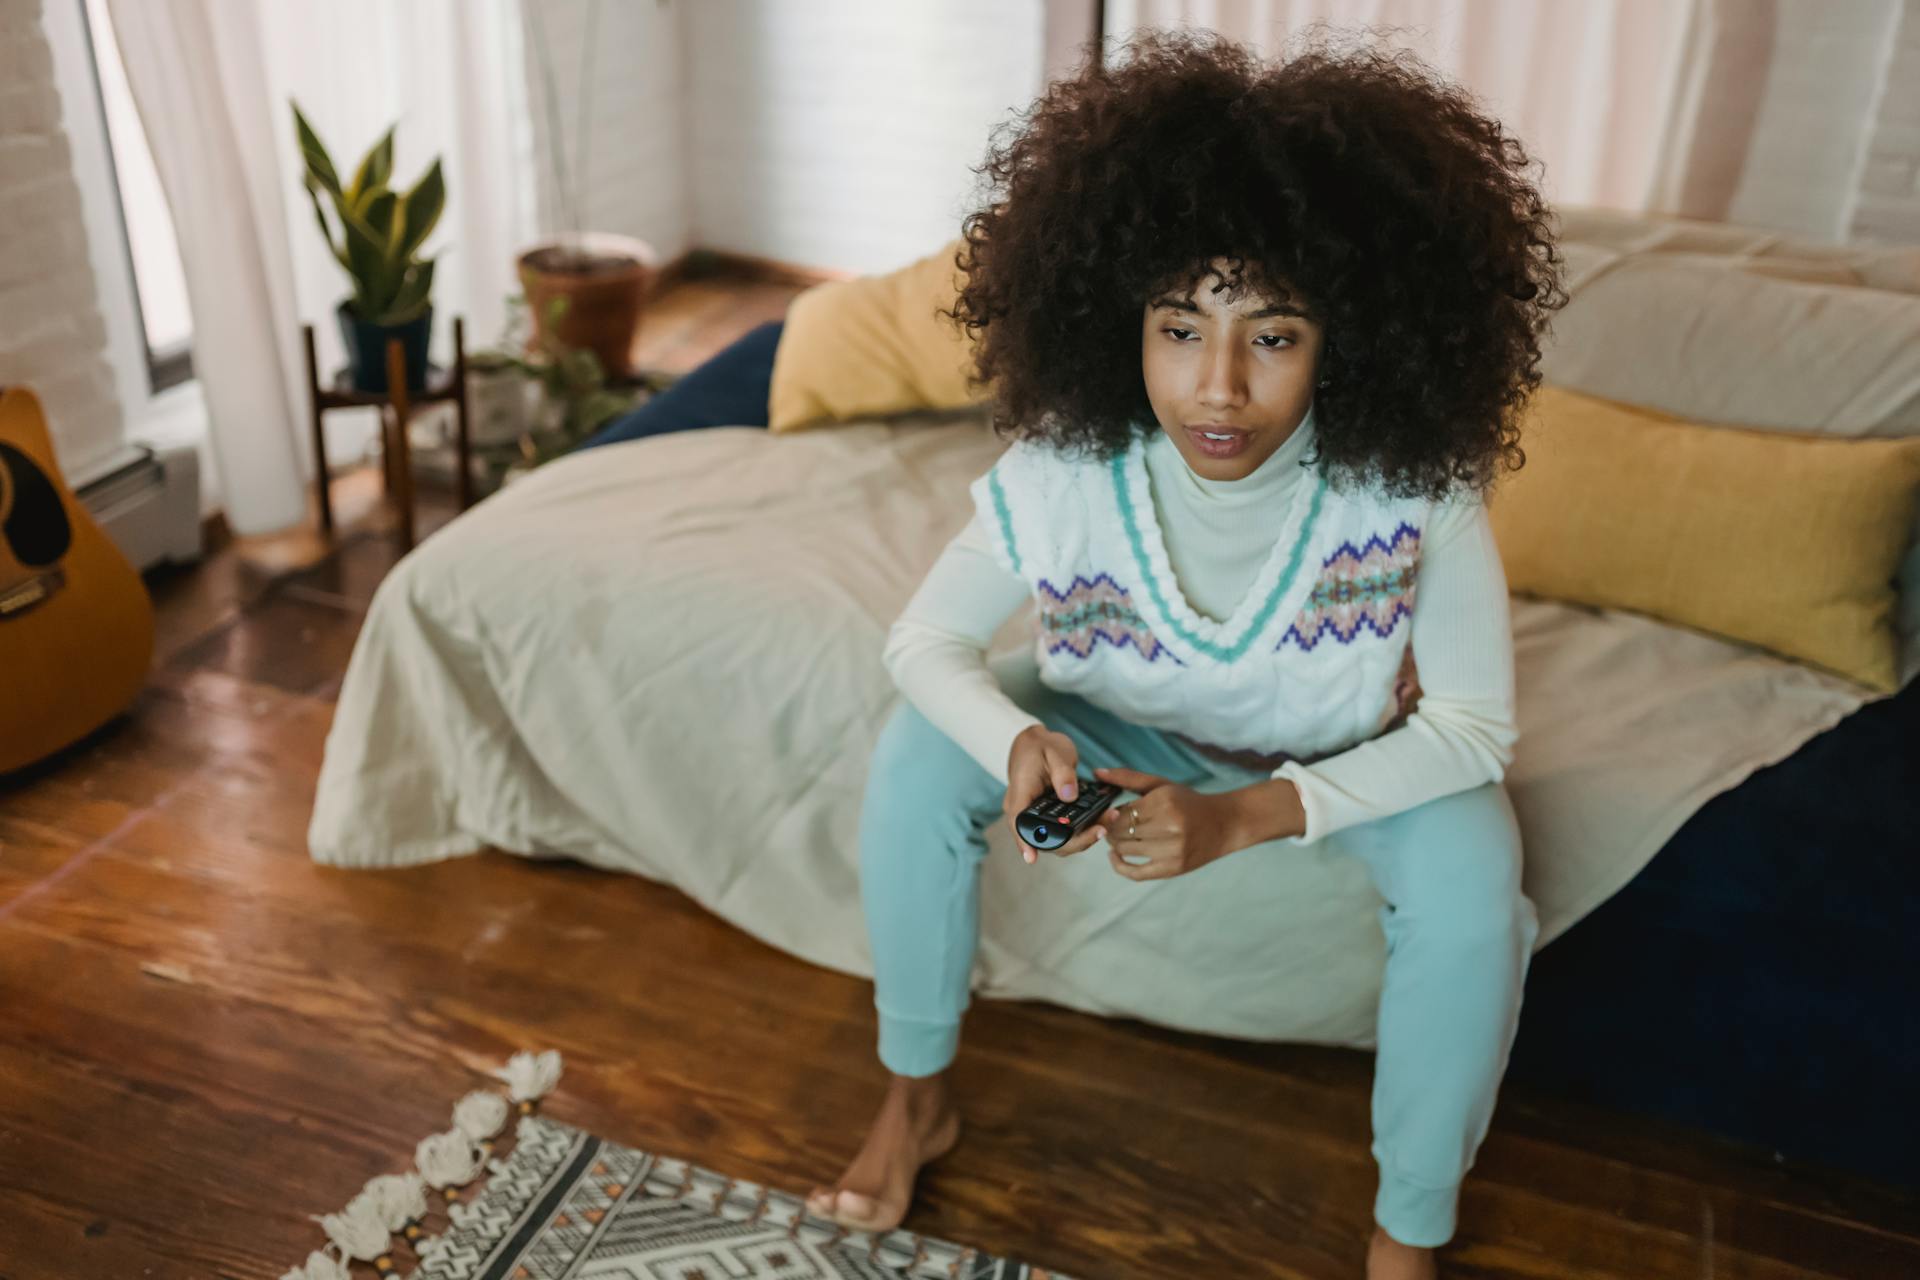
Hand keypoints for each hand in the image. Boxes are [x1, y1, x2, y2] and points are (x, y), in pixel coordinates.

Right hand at [1003, 725, 1106, 864]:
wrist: (1037, 741)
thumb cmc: (1040, 745)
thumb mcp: (1053, 752)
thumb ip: (1063, 773)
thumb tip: (1070, 796)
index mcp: (1020, 795)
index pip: (1019, 824)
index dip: (1025, 843)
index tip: (1032, 858)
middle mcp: (1027, 811)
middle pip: (1046, 839)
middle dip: (1075, 840)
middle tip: (1101, 829)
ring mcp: (1040, 816)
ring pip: (1060, 838)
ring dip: (1085, 835)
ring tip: (1109, 819)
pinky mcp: (1052, 816)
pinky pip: (1067, 829)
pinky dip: (1086, 827)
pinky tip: (1104, 817)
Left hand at [1089, 766, 1245, 880]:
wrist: (1224, 824)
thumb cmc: (1189, 802)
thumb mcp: (1162, 785)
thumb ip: (1128, 778)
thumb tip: (1097, 772)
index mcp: (1164, 803)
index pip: (1121, 812)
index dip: (1109, 814)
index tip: (1107, 813)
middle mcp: (1169, 827)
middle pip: (1122, 832)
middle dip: (1110, 829)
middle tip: (1108, 825)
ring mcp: (1172, 850)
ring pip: (1127, 850)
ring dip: (1115, 844)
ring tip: (1116, 837)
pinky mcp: (1174, 868)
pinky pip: (1137, 873)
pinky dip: (1120, 867)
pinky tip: (1114, 856)